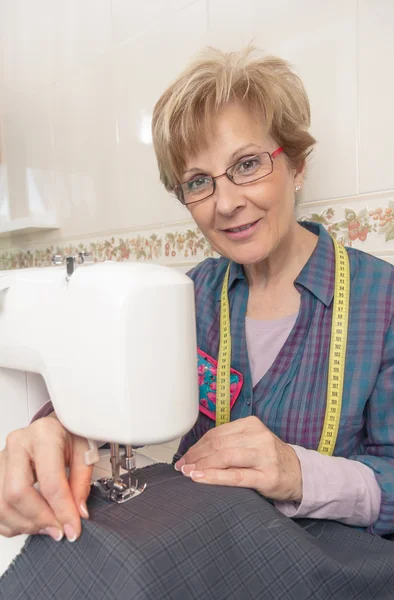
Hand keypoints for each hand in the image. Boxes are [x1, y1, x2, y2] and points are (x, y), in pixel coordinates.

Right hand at [0, 413, 92, 541]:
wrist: (52, 427)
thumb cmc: (67, 437)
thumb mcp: (85, 452)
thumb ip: (82, 482)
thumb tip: (78, 513)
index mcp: (44, 435)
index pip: (49, 481)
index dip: (62, 510)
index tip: (73, 528)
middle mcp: (17, 444)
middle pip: (17, 493)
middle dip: (39, 519)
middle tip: (59, 530)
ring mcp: (1, 458)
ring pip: (1, 504)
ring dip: (26, 524)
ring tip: (48, 526)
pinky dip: (12, 524)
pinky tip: (32, 522)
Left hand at [175, 416, 301, 502]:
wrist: (299, 473)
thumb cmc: (268, 458)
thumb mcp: (251, 442)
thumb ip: (229, 442)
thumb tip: (195, 452)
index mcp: (252, 424)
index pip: (216, 433)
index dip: (197, 446)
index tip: (185, 457)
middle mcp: (259, 436)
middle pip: (218, 444)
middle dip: (196, 456)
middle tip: (182, 467)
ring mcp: (264, 456)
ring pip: (224, 457)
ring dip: (201, 465)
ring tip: (187, 473)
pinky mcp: (267, 476)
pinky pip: (235, 476)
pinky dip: (214, 476)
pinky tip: (200, 478)